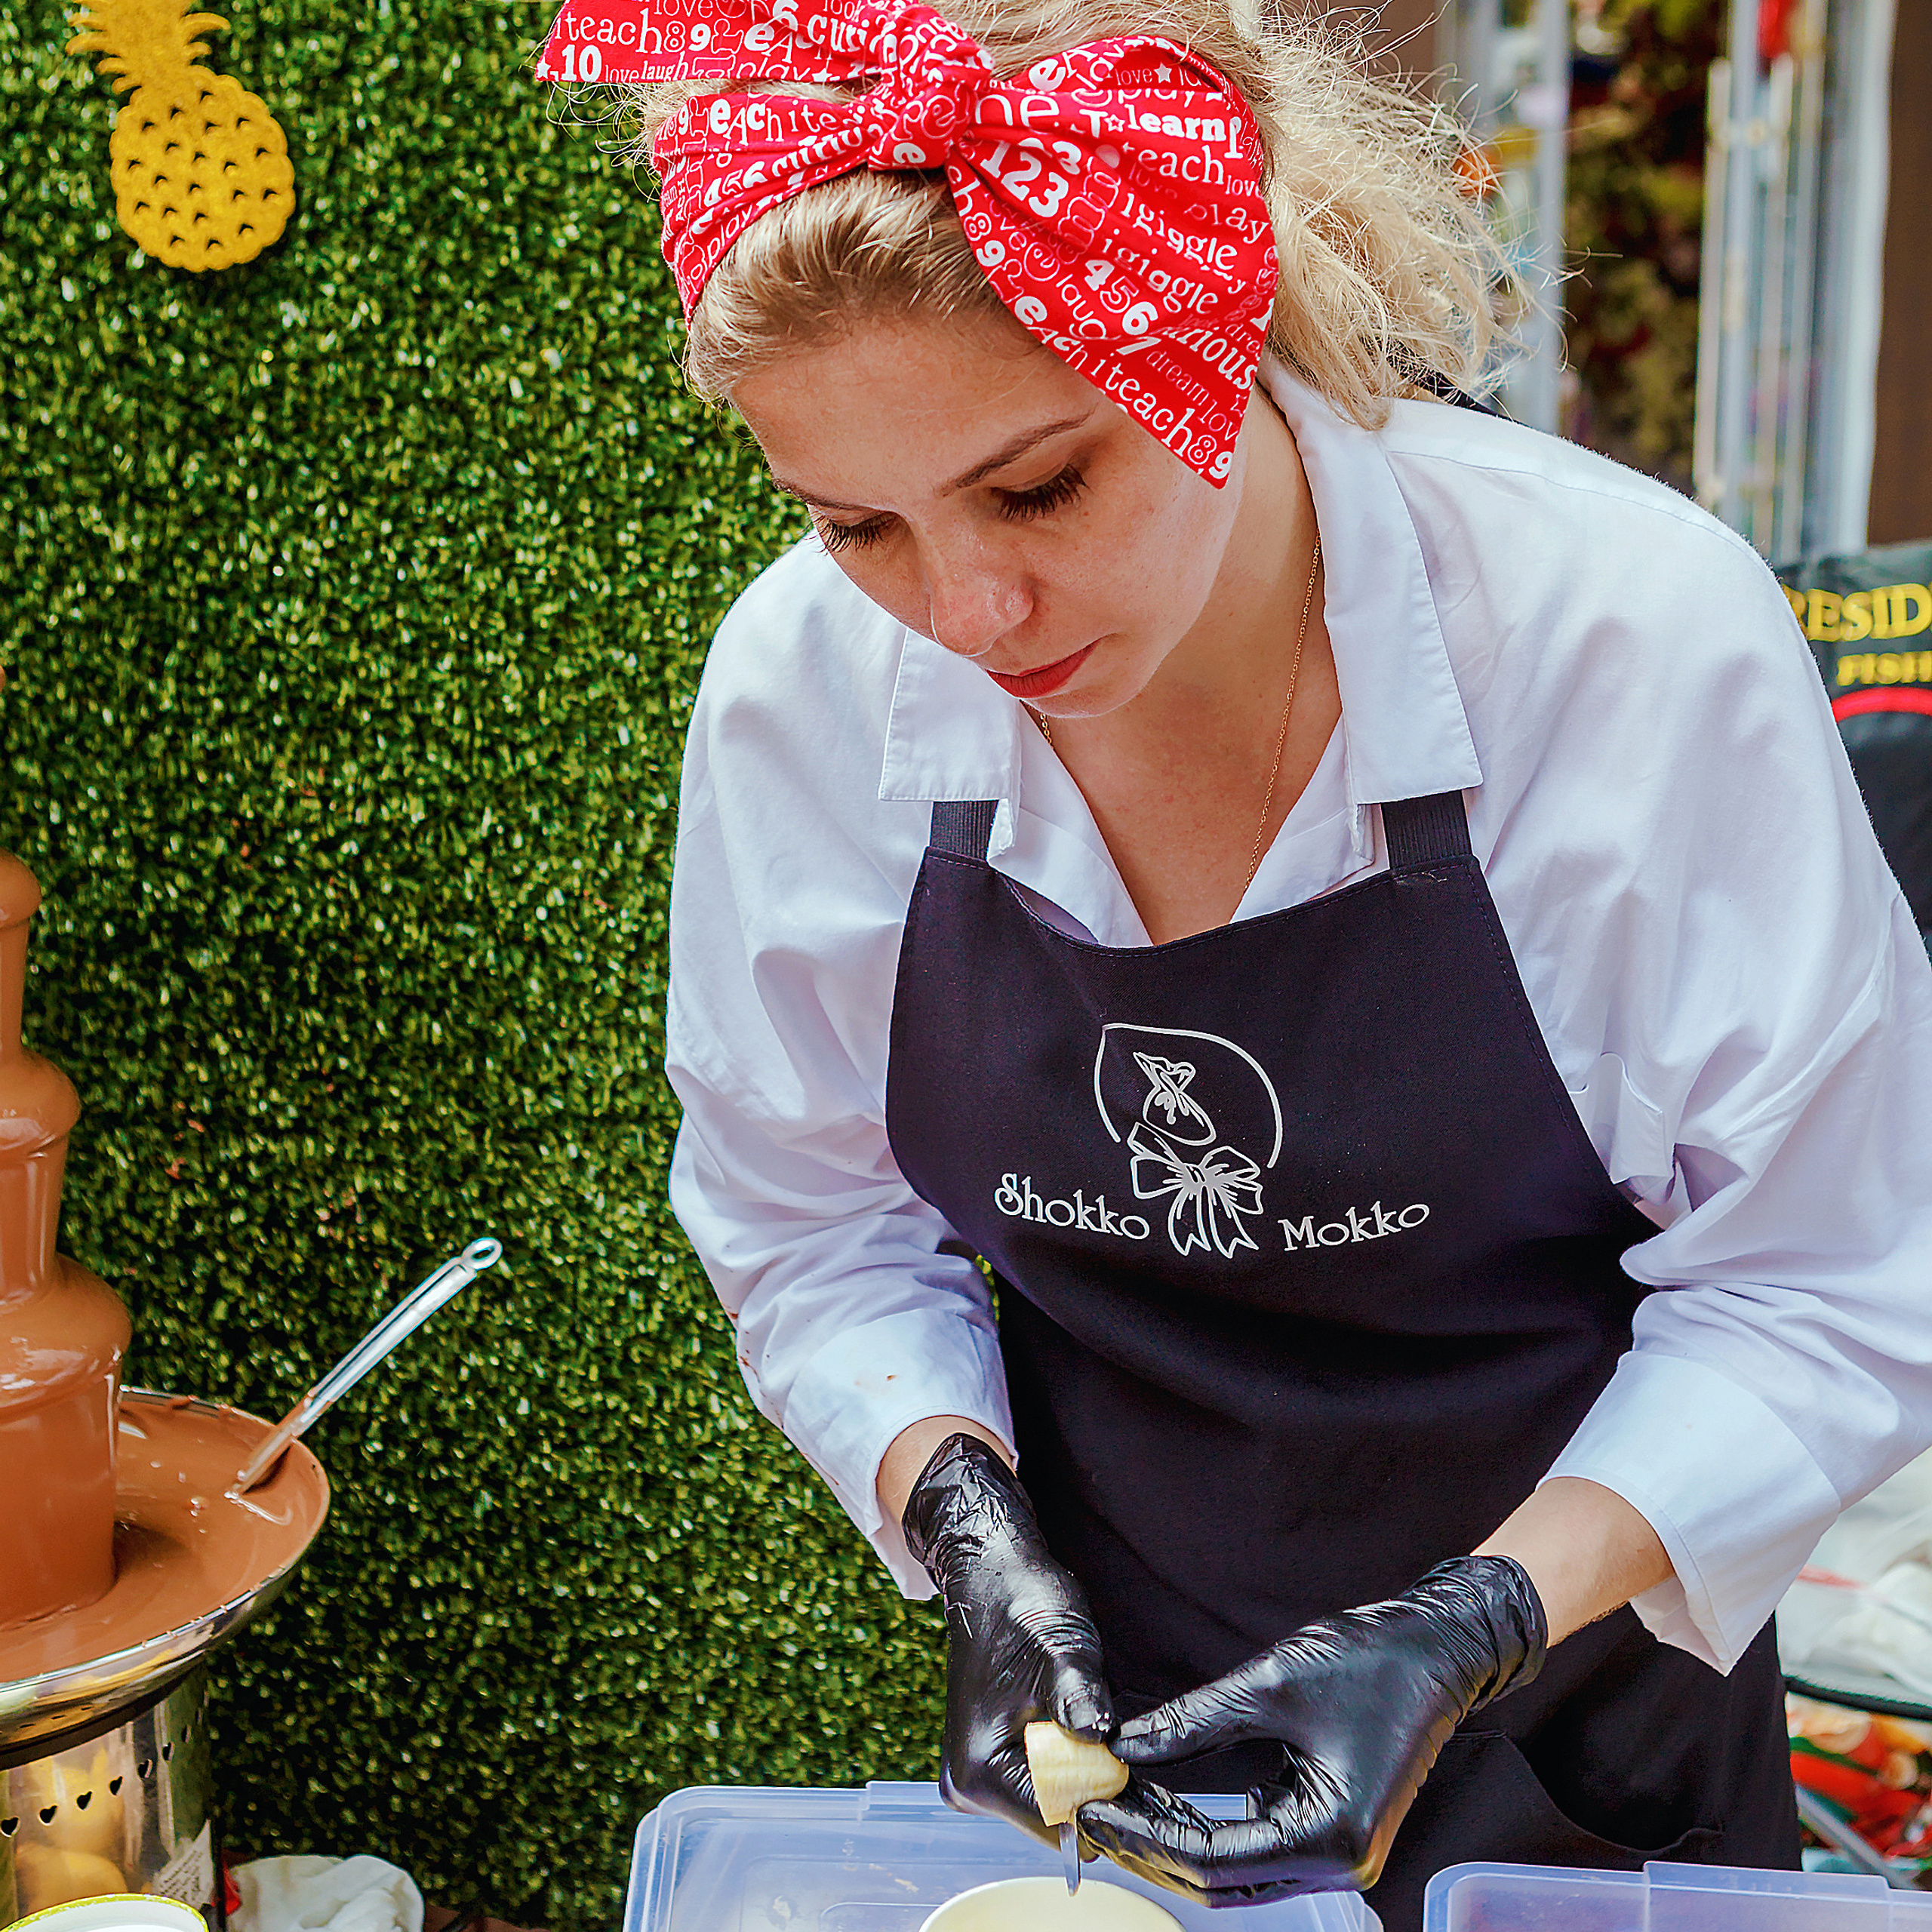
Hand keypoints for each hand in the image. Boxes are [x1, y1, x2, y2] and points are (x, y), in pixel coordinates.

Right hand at [903, 1433, 1113, 1842]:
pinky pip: (1048, 1779)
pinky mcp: (994, 1762)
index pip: (1058, 1820)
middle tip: (1114, 1732)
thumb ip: (1081, 1701)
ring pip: (1057, 1796)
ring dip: (1086, 1767)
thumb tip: (1107, 1752)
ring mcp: (979, 1777)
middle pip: (1058, 1815)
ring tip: (1092, 1718)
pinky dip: (1073, 1758)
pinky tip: (1079, 1722)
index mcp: (978, 1772)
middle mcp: (970, 1787)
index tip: (1138, 1773)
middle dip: (1095, 1782)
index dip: (1105, 1798)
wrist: (992, 1574)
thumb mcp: (1061, 1650)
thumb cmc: (1022, 1603)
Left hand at [1080, 1556, 1545, 1902]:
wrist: (1436, 1648)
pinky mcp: (1328, 1832)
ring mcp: (1335, 1854)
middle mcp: (1337, 1866)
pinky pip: (1254, 1845)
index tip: (1094, 1805)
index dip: (1146, 1835)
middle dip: (1151, 1845)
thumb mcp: (1272, 1683)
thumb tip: (1125, 1741)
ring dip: (1173, 1838)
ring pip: (1233, 1868)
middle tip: (1092, 1806)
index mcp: (1329, 1840)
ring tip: (1115, 1797)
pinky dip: (1205, 1826)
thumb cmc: (1370, 1662)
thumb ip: (1194, 1720)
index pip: (1213, 1860)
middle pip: (1219, 1878)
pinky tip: (1161, 1793)